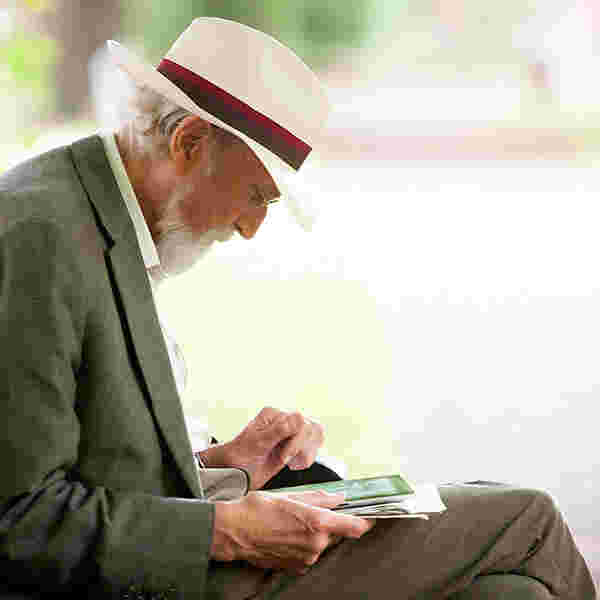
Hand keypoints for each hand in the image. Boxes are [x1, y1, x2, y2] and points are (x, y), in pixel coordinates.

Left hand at [201, 407, 324, 489]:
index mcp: (273, 414)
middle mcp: (284, 420)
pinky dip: (308, 456)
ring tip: (291, 463)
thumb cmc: (239, 457)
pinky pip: (314, 443)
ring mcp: (290, 431)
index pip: (300, 420)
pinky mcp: (295, 443)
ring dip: (307, 452)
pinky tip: (294, 464)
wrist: (233, 471)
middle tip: (284, 460)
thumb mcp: (256, 444)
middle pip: (311, 426)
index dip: (296, 441)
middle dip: (302, 447)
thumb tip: (299, 417)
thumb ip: (278, 430)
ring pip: (316, 433)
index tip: (283, 457)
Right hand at [211, 490, 373, 573]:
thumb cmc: (258, 508)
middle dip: (331, 522)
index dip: (365, 520)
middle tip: (315, 510)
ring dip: (315, 532)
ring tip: (293, 520)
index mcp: (316, 523)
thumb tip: (339, 498)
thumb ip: (319, 498)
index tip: (372, 516)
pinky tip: (287, 533)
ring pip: (322, 542)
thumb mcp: (289, 496)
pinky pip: (309, 553)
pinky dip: (304, 543)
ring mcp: (306, 558)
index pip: (353, 526)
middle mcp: (315, 544)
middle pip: (335, 532)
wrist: (232, 532)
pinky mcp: (296, 567)